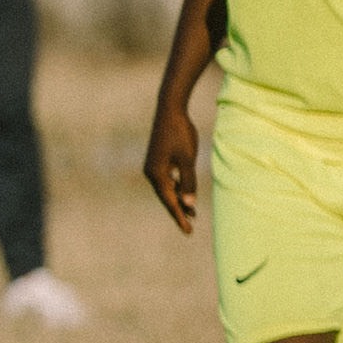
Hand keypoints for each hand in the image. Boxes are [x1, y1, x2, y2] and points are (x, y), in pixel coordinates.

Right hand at [143, 106, 203, 233]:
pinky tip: (184, 193)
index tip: (188, 231)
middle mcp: (151, 173)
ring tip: (192, 213)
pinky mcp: (156, 160)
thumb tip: (188, 204)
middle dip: (178, 211)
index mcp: (157, 174)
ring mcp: (152, 167)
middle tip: (190, 227)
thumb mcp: (188, 159)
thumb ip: (188, 182)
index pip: (169, 201)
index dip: (179, 216)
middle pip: (165, 197)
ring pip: (166, 189)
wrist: (170, 111)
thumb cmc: (180, 134)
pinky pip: (166, 180)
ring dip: (178, 200)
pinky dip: (176, 188)